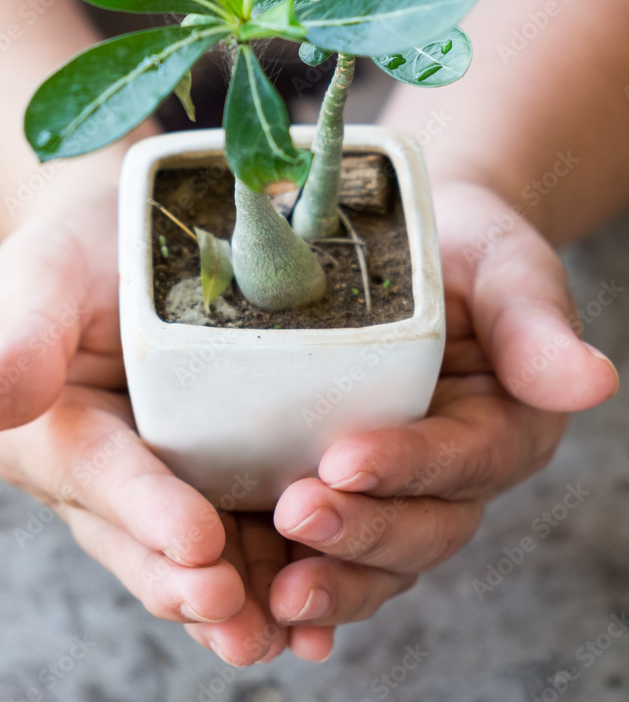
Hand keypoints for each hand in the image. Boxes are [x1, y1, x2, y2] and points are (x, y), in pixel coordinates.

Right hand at [0, 186, 331, 663]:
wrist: (122, 242)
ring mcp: (162, 482)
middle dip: (191, 583)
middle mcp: (106, 477)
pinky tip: (317, 605)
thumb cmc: (76, 256)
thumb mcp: (43, 282)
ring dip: (240, 598)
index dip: (146, 510)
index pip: (99, 475)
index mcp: (55, 434)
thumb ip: (20, 345)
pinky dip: (275, 569)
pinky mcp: (213, 473)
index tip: (198, 540)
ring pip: (194, 555)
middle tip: (242, 615)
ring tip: (291, 631)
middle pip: (145, 541)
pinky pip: (239, 531)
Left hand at [262, 181, 618, 630]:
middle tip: (295, 514)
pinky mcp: (346, 487)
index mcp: (503, 427)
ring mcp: (400, 489)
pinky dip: (295, 578)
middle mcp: (454, 474)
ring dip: (327, 578)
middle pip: (420, 528)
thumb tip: (594, 379)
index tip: (346, 459)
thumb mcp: (507, 271)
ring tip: (272, 592)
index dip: (409, 466)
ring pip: (375, 558)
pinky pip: (327, 546)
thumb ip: (536, 325)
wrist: (425, 252)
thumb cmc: (467, 253)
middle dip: (360, 532)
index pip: (462, 459)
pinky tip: (260, 603)